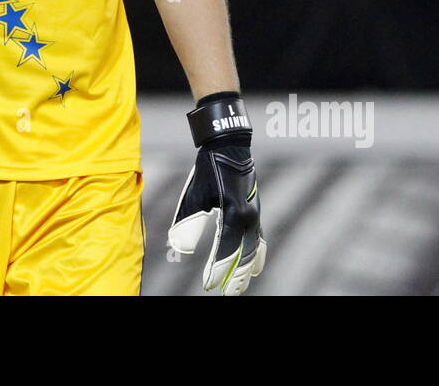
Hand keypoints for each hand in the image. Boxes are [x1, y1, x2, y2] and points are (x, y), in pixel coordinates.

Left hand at [168, 92, 266, 294]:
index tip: (209, 285)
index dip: (218, 270)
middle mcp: (249, 217)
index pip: (225, 250)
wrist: (230, 146)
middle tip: (226, 292)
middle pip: (244, 256)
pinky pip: (260, 240)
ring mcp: (255, 215)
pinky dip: (257, 256)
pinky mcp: (255, 211)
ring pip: (255, 250)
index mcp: (234, 214)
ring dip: (247, 270)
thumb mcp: (194, 195)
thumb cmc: (209, 168)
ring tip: (240, 286)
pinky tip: (254, 266)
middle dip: (235, 276)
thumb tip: (178, 248)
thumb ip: (189, 223)